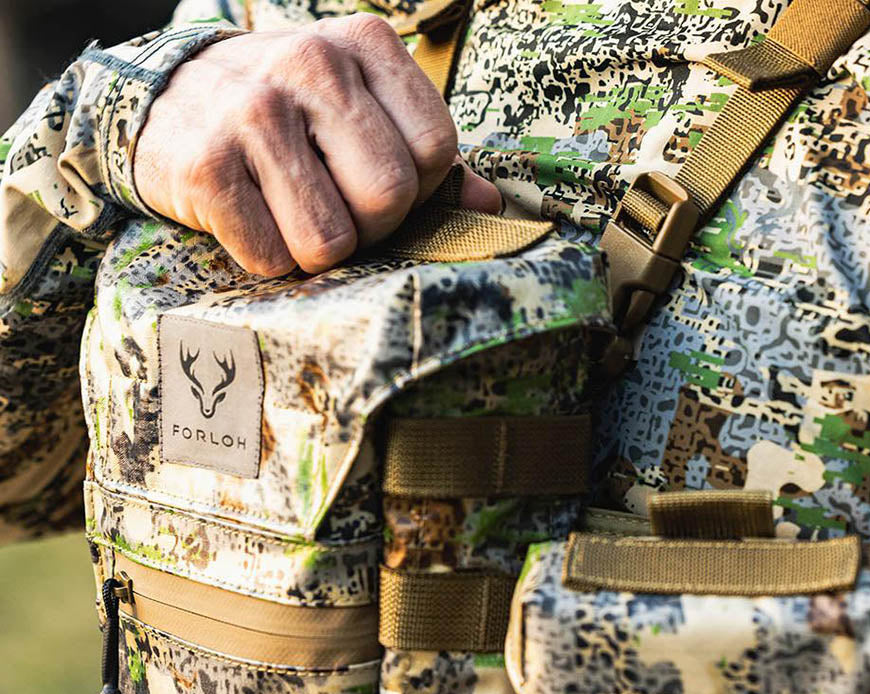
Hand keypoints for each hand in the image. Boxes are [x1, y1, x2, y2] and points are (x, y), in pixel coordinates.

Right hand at [134, 15, 500, 275]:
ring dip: (316, 249)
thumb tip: (490, 205)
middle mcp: (310, 64)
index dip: (417, 190)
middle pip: (390, 195)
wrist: (164, 100)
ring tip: (290, 211)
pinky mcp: (205, 165)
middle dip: (370, 226)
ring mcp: (252, 112)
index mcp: (363, 45)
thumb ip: (425, 154)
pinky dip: (267, 257)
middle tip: (335, 208)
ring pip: (332, 239)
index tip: (376, 183)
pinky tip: (250, 217)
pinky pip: (272, 257)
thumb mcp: (358, 110)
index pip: (436, 150)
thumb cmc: (286, 116)